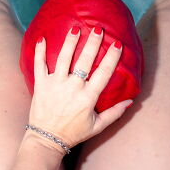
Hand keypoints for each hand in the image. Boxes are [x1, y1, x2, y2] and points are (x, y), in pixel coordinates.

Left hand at [27, 26, 132, 152]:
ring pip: (63, 58)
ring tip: (75, 28)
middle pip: (84, 60)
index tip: (117, 44)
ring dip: (70, 42)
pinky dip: (39, 51)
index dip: (111, 57)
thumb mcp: (97, 126)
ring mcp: (55, 84)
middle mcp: (72, 88)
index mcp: (88, 97)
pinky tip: (42, 38)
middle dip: (92, 43)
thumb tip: (131, 101)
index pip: (103, 73)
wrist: (46, 140)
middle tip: (98, 29)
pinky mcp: (40, 85)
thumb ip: (114, 113)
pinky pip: (39, 65)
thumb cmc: (73, 133)